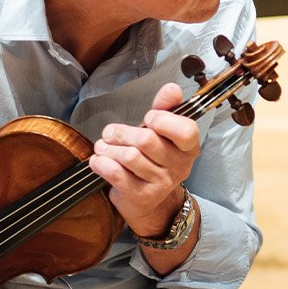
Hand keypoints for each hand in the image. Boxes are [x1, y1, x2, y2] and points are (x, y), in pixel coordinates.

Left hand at [88, 83, 200, 236]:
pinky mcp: (142, 196)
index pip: (186, 131)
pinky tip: (98, 159)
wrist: (146, 199)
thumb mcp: (160, 132)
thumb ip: (165, 108)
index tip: (148, 118)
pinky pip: (116, 174)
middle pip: (147, 140)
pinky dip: (102, 163)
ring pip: (129, 156)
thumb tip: (173, 88)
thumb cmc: (151, 158)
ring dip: (108, 148)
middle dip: (122, 132)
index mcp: (189, 147)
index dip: (163, 120)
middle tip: (110, 132)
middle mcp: (180, 166)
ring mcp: (161, 184)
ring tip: (102, 146)